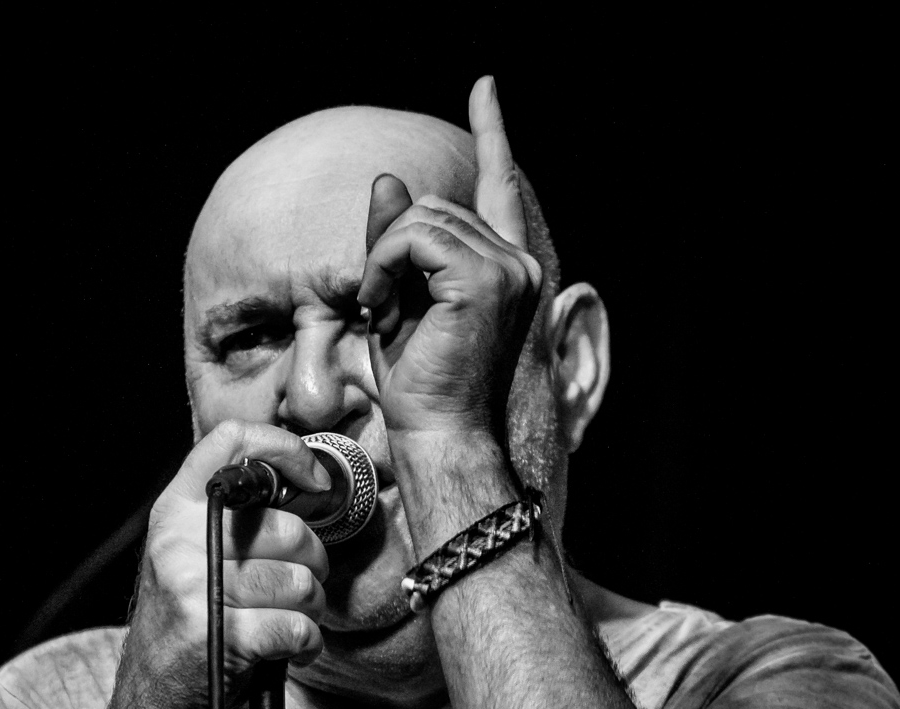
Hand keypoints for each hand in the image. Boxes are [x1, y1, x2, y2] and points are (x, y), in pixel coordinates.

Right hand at [119, 420, 331, 708]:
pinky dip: (305, 644)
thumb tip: (308, 484)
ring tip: (282, 623)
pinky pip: (297, 626)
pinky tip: (285, 651)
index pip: (228, 441)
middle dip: (313, 565)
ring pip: (300, 581)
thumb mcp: (196, 557)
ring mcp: (193, 587)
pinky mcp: (216, 634)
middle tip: (297, 588)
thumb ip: (237, 519)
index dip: (285, 449)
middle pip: (288, 528)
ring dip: (309, 611)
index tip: (315, 481)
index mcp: (175, 512)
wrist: (157, 706)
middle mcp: (178, 542)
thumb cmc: (194, 628)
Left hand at [358, 76, 543, 438]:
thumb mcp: (400, 296)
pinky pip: (412, 237)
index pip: (500, 184)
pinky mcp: (483, 279)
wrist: (435, 430)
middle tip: (382, 303)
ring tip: (382, 309)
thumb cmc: (417, 378)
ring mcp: (507, 269)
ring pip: (419, 218)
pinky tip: (381, 307)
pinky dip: (382, 265)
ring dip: (382, 259)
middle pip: (434, 205)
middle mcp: (518, 262)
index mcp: (508, 266)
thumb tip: (389, 181)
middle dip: (391, 245)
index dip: (493, 132)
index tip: (486, 86)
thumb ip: (398, 242)